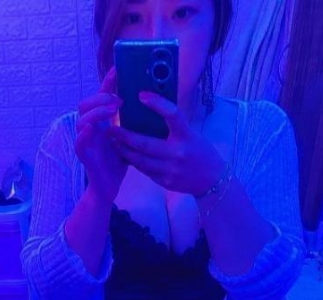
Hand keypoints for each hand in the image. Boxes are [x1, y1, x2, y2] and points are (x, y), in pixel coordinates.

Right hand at [75, 67, 127, 202]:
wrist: (109, 185)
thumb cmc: (119, 161)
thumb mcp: (129, 137)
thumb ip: (134, 122)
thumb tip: (154, 105)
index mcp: (102, 122)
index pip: (101, 97)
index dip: (108, 82)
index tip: (118, 69)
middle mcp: (91, 128)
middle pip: (86, 104)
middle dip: (101, 98)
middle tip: (118, 99)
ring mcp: (86, 141)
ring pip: (82, 120)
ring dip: (97, 112)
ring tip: (112, 110)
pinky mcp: (84, 155)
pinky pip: (79, 142)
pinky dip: (84, 134)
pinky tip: (93, 129)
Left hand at [108, 91, 225, 196]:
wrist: (211, 180)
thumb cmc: (199, 151)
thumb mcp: (191, 134)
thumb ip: (174, 126)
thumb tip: (151, 111)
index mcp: (186, 136)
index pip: (172, 115)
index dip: (157, 104)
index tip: (141, 95)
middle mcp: (178, 152)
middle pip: (145, 144)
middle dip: (125, 136)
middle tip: (111, 128)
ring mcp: (170, 169)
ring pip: (140, 160)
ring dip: (124, 151)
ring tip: (113, 143)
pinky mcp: (165, 181)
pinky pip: (145, 171)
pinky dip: (134, 162)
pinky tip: (126, 155)